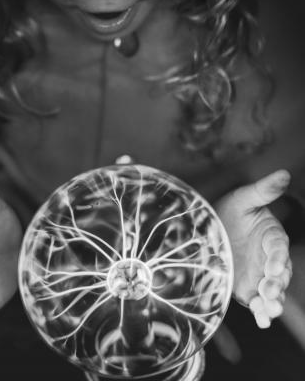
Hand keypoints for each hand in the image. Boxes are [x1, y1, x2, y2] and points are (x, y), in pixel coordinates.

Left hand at [214, 170, 291, 327]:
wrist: (209, 229)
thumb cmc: (229, 211)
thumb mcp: (244, 199)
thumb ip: (263, 191)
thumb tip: (284, 173)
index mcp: (271, 235)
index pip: (278, 246)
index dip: (277, 256)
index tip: (273, 264)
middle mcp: (268, 257)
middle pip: (279, 272)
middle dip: (277, 282)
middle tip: (271, 290)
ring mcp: (259, 274)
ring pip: (271, 290)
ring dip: (272, 301)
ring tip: (269, 309)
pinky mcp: (248, 288)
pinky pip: (257, 301)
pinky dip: (262, 312)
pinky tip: (262, 321)